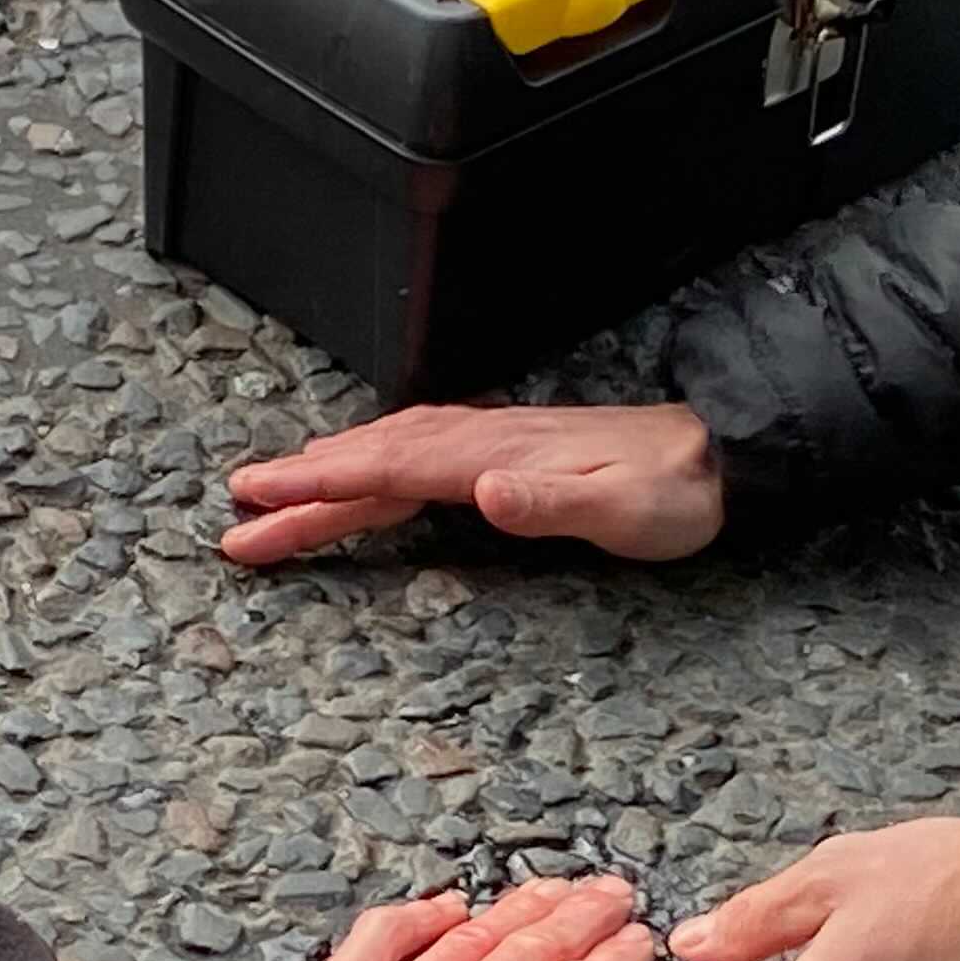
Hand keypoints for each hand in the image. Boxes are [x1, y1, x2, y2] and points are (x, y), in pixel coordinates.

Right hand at [222, 403, 725, 565]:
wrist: (721, 460)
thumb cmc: (674, 495)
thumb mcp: (622, 509)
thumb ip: (551, 501)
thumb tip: (482, 490)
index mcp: (495, 457)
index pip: (390, 468)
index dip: (321, 485)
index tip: (259, 498)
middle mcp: (484, 444)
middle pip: (374, 463)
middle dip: (303, 489)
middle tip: (238, 516)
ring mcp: (493, 447)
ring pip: (391, 457)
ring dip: (330, 476)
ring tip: (275, 494)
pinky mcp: (507, 458)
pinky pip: (419, 457)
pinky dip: (374, 464)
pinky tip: (364, 472)